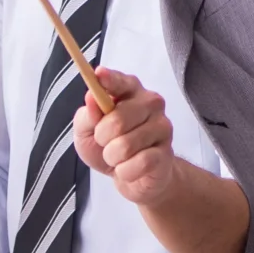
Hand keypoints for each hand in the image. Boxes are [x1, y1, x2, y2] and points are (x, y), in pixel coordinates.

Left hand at [71, 69, 185, 206]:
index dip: (109, 79)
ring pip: (125, 145)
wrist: (131, 177)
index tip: (98, 75)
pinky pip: (137, 163)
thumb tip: (91, 98)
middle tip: (105, 142)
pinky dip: (125, 171)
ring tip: (118, 156)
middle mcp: (151, 103)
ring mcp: (162, 127)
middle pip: (118, 119)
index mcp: (129, 90)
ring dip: (112, 157)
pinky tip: (130, 168)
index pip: (120, 81)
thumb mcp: (87, 131)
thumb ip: (87, 116)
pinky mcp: (166, 152)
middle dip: (102, 138)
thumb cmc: (108, 146)